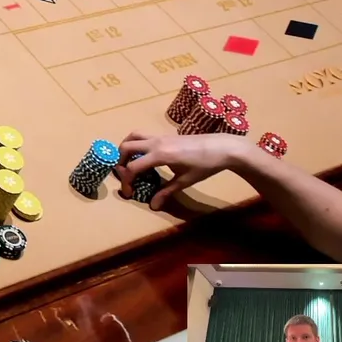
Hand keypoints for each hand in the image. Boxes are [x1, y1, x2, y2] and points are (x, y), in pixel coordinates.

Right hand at [115, 132, 253, 210]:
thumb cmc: (205, 165)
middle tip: (124, 176)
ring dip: (125, 148)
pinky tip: (144, 157)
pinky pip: (143, 136)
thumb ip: (166, 192)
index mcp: (160, 155)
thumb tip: (153, 206)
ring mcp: (160, 136)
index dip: (127, 181)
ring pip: (133, 136)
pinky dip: (136, 144)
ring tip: (128, 162)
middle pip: (126, 147)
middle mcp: (155, 143)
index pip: (133, 167)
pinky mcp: (165, 135)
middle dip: (120, 162)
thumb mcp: (185, 181)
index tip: (129, 192)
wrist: (222, 148)